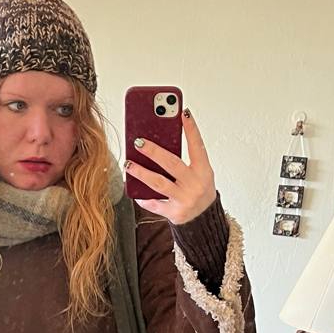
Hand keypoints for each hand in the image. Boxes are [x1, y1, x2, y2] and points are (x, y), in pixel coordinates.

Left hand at [126, 109, 216, 224]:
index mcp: (203, 171)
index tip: (183, 113)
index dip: (191, 129)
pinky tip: (134, 189)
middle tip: (138, 141)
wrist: (204, 219)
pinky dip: (144, 197)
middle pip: (172, 164)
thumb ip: (185, 160)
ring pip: (159, 183)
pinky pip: (155, 204)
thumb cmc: (198, 190)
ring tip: (129, 164)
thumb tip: (159, 141)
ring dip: (141, 172)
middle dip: (154, 151)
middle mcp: (195, 184)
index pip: (197, 146)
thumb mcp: (199, 173)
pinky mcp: (174, 213)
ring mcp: (185, 199)